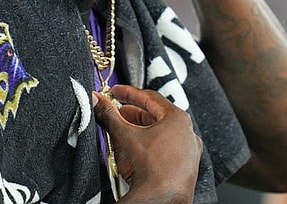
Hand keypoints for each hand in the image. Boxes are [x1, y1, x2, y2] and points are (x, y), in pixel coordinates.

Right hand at [93, 84, 202, 202]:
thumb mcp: (125, 136)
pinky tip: (136, 150)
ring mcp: (188, 151)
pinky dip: (150, 145)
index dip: (129, 94)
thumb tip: (98, 101)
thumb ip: (109, 115)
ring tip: (122, 130)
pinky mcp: (185, 166)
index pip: (150, 98)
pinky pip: (166, 148)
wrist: (161, 200)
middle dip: (133, 113)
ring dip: (140, 129)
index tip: (117, 92)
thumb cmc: (152, 169)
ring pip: (161, 133)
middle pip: (155, 116)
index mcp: (178, 119)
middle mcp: (187, 133)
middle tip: (116, 112)